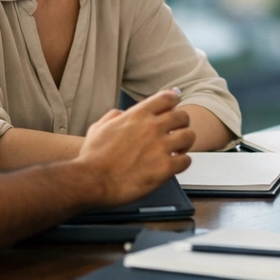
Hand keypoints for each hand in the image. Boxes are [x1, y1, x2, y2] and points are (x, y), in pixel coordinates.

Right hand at [75, 88, 194, 204]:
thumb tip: (121, 114)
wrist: (91, 180)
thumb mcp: (99, 127)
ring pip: (189, 136)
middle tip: (177, 132)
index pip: (167, 98)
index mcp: (138, 115)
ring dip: (185, 143)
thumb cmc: (92, 157)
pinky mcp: (165, 168)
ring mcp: (160, 147)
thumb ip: (114, 116)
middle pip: (183, 116)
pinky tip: (174, 165)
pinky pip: (186, 160)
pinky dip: (182, 162)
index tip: (174, 106)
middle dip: (181, 124)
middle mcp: (152, 127)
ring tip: (178, 149)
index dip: (173, 101)